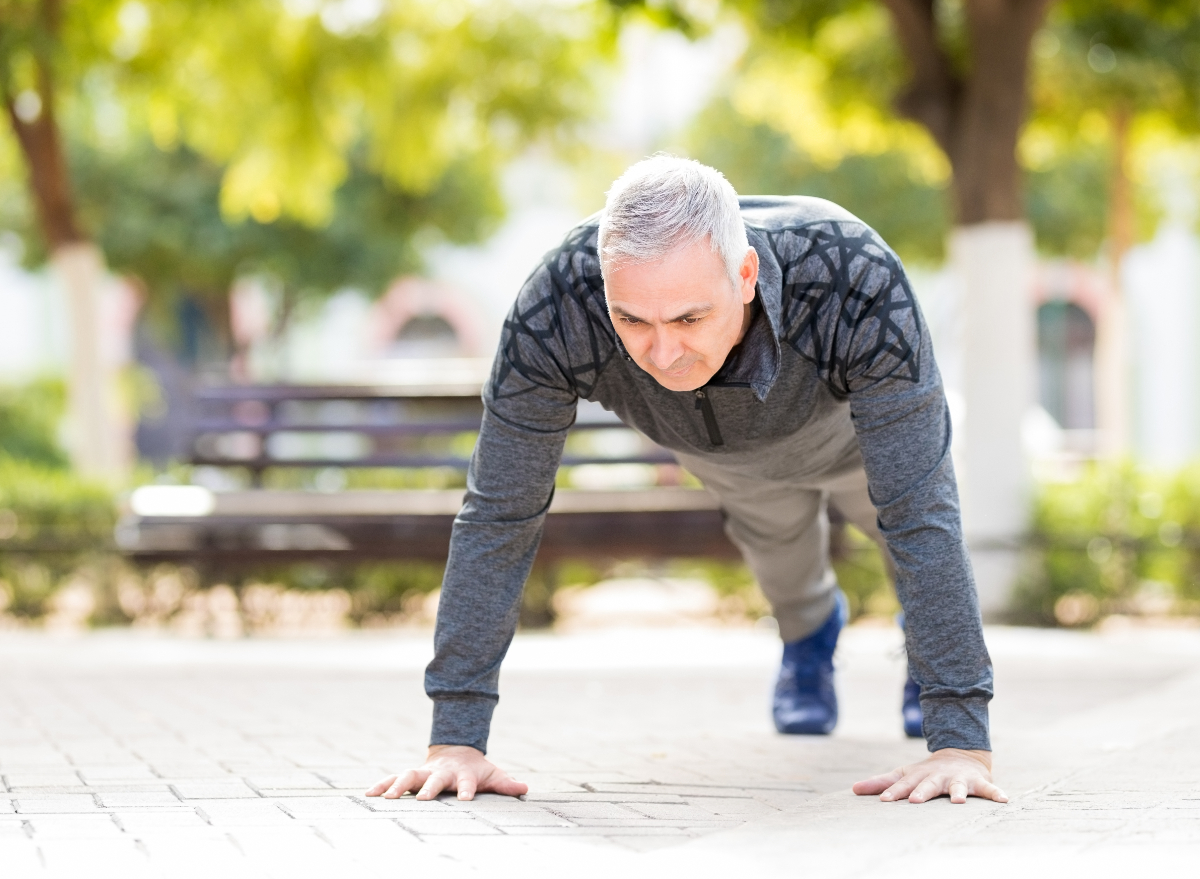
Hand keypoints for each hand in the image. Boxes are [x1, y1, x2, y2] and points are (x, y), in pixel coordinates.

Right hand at [365, 745, 528, 801]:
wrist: (457, 751)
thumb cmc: (475, 769)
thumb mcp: (492, 774)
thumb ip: (506, 783)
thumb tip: (525, 788)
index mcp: (462, 773)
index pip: (466, 782)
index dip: (467, 789)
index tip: (466, 799)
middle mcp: (441, 772)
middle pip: (433, 779)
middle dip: (428, 788)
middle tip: (424, 798)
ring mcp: (424, 772)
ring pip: (409, 776)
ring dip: (398, 786)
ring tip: (388, 798)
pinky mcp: (411, 775)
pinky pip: (393, 778)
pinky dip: (382, 785)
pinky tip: (368, 794)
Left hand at [851, 748, 1007, 804]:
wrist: (959, 755)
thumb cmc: (926, 772)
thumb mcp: (904, 774)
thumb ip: (881, 783)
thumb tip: (853, 789)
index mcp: (918, 776)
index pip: (903, 785)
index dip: (893, 792)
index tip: (884, 801)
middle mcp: (938, 777)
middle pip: (928, 785)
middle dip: (922, 792)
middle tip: (915, 800)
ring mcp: (958, 780)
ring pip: (958, 787)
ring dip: (958, 793)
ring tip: (959, 802)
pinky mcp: (978, 782)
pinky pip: (989, 789)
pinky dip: (996, 794)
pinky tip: (1004, 800)